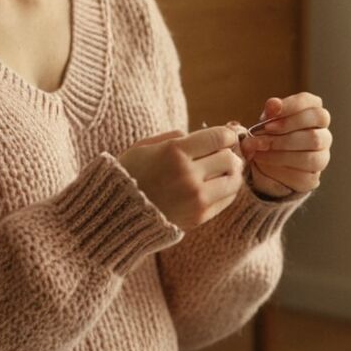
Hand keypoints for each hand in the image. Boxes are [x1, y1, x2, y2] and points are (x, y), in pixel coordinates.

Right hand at [117, 126, 244, 230]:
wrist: (116, 212)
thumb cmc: (130, 174)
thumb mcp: (147, 146)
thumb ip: (177, 137)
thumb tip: (209, 134)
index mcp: (174, 152)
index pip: (219, 137)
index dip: (227, 134)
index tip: (224, 136)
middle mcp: (187, 175)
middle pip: (229, 158)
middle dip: (228, 153)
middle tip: (221, 154)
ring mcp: (195, 198)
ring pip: (233, 180)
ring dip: (231, 173)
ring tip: (221, 171)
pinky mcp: (199, 216)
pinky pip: (227, 199)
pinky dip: (226, 190)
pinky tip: (215, 186)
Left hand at [239, 93, 331, 198]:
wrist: (266, 166)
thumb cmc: (271, 136)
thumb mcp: (267, 121)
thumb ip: (271, 111)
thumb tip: (274, 104)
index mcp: (314, 114)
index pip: (311, 103)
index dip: (292, 105)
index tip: (271, 111)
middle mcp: (323, 134)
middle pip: (316, 126)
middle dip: (287, 127)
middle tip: (265, 130)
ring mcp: (321, 157)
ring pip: (311, 151)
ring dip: (280, 149)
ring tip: (258, 147)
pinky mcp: (311, 177)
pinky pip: (300, 173)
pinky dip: (277, 165)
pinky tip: (262, 160)